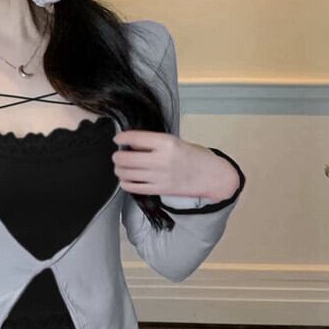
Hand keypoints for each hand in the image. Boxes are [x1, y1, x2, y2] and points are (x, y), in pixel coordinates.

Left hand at [112, 129, 237, 199]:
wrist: (211, 176)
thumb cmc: (194, 156)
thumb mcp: (175, 142)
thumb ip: (154, 143)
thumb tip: (131, 144)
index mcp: (166, 143)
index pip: (135, 138)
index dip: (121, 138)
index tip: (117, 139)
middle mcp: (161, 159)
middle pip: (125, 158)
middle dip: (117, 156)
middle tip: (118, 155)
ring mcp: (159, 176)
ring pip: (126, 173)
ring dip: (119, 170)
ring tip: (121, 167)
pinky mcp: (159, 190)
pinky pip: (134, 187)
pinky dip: (125, 183)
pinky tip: (126, 180)